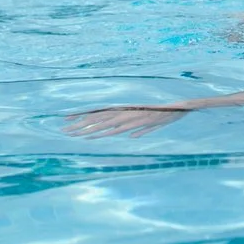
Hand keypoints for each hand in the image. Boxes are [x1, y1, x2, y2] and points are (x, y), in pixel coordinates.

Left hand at [67, 105, 186, 136]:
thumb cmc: (168, 113)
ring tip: (71, 134)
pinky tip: (90, 137)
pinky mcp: (133, 121)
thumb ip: (140, 130)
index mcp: (125, 109)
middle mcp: (123, 111)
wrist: (180, 106)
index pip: (99, 112)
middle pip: (96, 117)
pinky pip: (114, 129)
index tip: (67, 119)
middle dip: (78, 124)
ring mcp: (127, 116)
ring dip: (86, 129)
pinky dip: (102, 133)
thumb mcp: (153, 123)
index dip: (82, 116)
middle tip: (62, 129)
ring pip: (102, 123)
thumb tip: (132, 137)